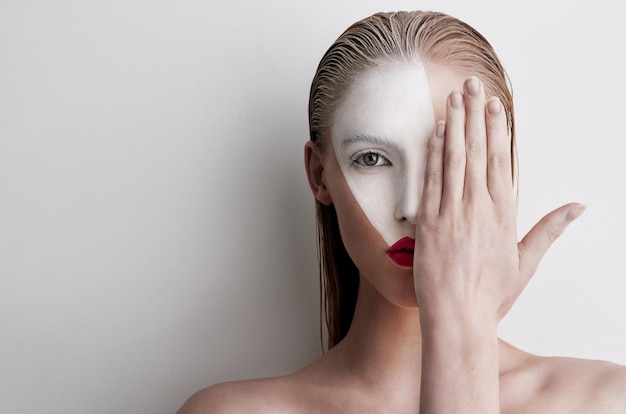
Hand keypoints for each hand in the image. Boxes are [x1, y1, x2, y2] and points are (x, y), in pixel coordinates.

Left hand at [414, 76, 583, 324]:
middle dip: (475, 116)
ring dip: (455, 126)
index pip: (501, 162)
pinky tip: (435, 133)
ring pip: (455, 160)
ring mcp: (452, 213)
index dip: (497, 130)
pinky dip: (434, 155)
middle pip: (478, 152)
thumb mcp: (527, 262)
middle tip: (472, 85)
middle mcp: (479, 208)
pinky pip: (432, 181)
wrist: (458, 318)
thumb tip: (579, 207)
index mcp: (504, 215)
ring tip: (454, 98)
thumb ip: (550, 229)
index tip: (495, 105)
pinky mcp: (429, 222)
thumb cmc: (492, 295)